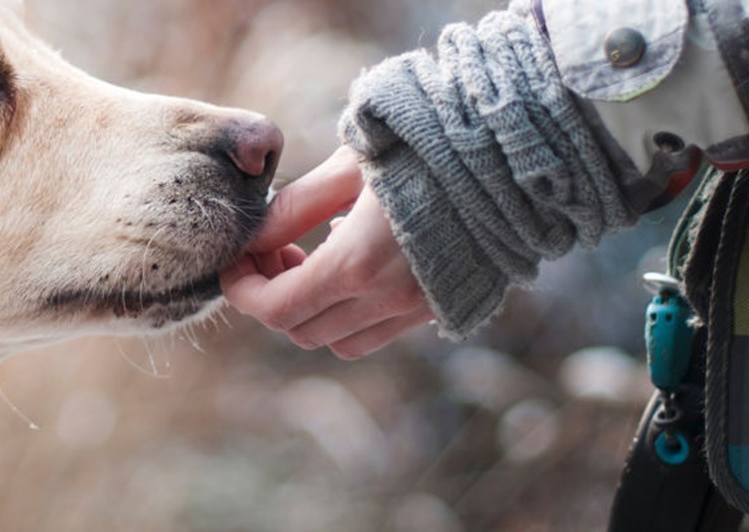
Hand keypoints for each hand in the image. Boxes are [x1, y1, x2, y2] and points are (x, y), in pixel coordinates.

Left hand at [221, 146, 433, 358]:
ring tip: (308, 258)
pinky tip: (353, 262)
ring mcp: (418, 308)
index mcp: (357, 264)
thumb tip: (252, 237)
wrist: (514, 153)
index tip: (234, 261)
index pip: (276, 308)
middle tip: (272, 250)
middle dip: (272, 296)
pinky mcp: (441, 306)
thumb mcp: (349, 166)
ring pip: (339, 341)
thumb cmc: (426, 145)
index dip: (242, 290)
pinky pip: (377, 332)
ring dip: (311, 310)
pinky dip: (349, 313)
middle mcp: (387, 299)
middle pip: (301, 330)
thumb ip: (295, 208)